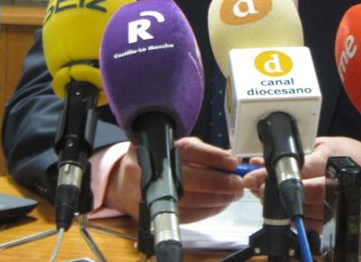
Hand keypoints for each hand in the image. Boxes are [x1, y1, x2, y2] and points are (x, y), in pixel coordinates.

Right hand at [103, 136, 245, 222]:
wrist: (123, 181)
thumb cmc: (155, 159)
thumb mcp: (175, 145)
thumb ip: (201, 150)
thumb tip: (229, 157)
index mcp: (156, 146)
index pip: (189, 150)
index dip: (213, 156)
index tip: (232, 162)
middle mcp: (149, 169)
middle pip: (190, 179)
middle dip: (219, 182)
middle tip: (237, 183)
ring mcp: (147, 193)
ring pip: (189, 200)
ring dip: (217, 199)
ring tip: (233, 195)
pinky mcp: (150, 213)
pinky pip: (184, 215)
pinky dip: (206, 211)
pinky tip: (219, 205)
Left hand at [242, 136, 360, 219]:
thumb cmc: (351, 154)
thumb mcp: (323, 144)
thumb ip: (296, 153)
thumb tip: (263, 158)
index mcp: (329, 161)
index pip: (295, 170)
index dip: (270, 175)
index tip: (253, 178)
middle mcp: (335, 185)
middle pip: (298, 195)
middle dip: (273, 193)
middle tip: (257, 189)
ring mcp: (340, 204)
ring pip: (304, 214)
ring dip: (283, 208)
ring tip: (270, 198)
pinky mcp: (342, 219)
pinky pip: (315, 226)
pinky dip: (299, 220)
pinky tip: (290, 211)